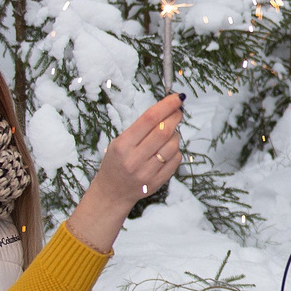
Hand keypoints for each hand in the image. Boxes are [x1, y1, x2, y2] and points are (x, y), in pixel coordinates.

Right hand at [68, 93, 184, 250]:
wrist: (112, 192)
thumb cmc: (116, 162)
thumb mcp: (119, 142)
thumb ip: (140, 128)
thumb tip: (166, 109)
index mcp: (123, 145)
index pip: (149, 119)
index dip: (166, 105)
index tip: (177, 98)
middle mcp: (135, 159)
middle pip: (164, 131)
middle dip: (175, 117)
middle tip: (178, 111)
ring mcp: (147, 172)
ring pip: (173, 145)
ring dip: (176, 134)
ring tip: (169, 133)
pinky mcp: (158, 182)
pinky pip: (176, 159)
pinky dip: (176, 150)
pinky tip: (167, 149)